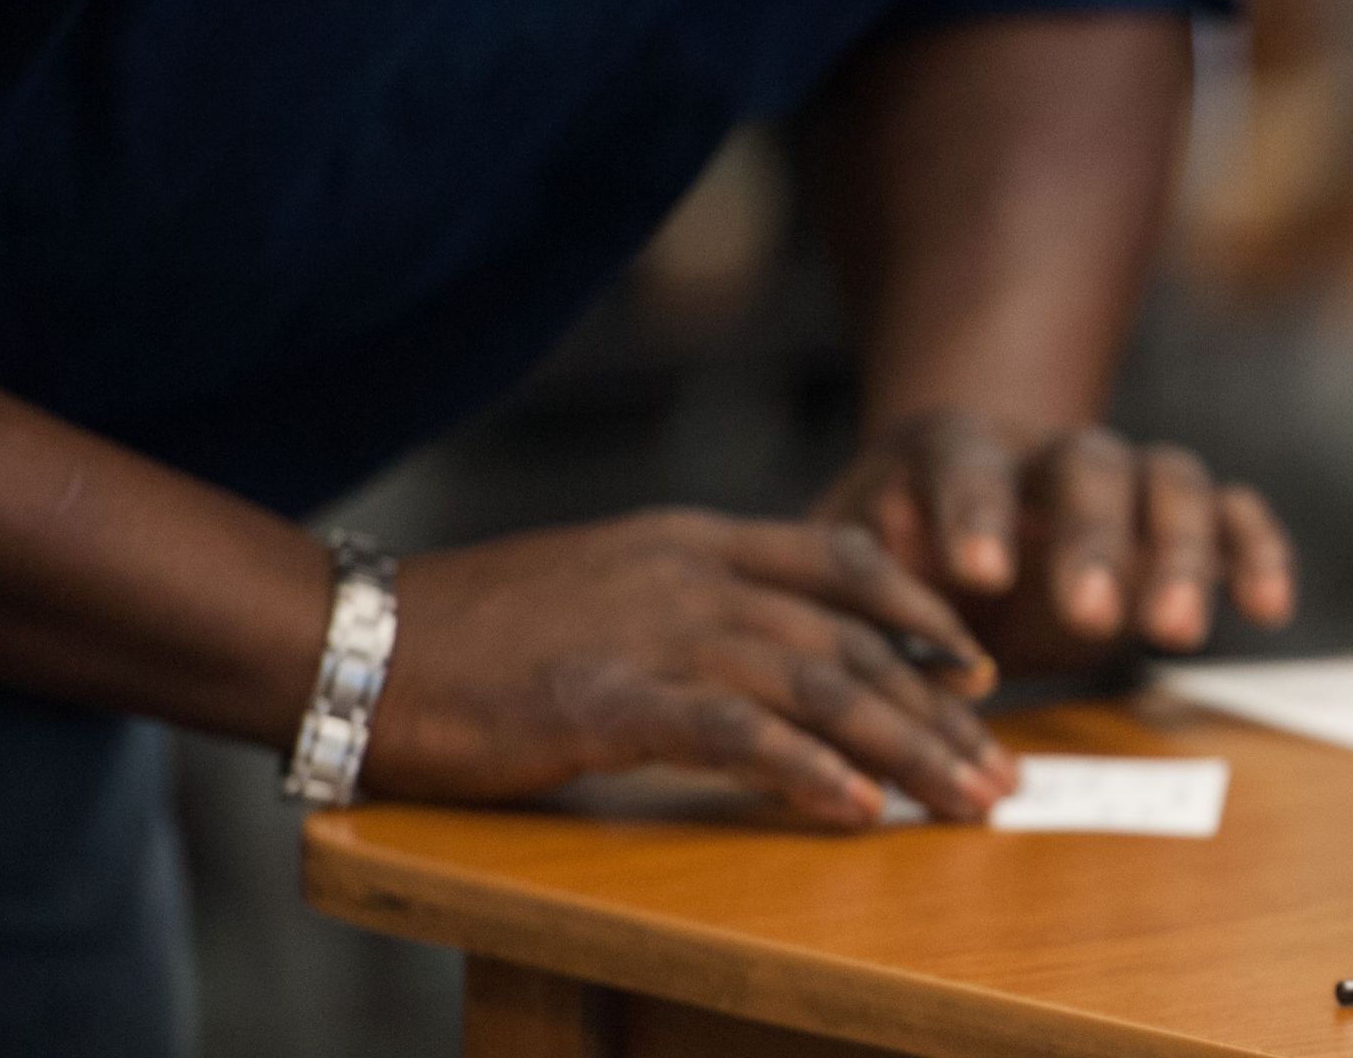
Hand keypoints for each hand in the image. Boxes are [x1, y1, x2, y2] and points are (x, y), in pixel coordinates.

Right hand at [364, 510, 1013, 827]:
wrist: (353, 638)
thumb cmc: (471, 632)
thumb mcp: (601, 589)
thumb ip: (686, 605)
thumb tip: (762, 653)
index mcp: (690, 540)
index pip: (839, 561)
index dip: (919, 612)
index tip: (977, 666)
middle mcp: (689, 573)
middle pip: (850, 639)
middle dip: (939, 710)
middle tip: (999, 771)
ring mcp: (651, 630)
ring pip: (817, 686)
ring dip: (905, 749)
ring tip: (965, 802)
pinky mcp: (608, 697)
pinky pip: (734, 733)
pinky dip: (805, 772)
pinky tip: (855, 811)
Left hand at [817, 410, 1296, 653]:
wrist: (957, 511)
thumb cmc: (890, 555)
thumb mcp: (842, 566)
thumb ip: (838, 597)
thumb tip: (816, 664)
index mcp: (951, 451)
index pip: (963, 462)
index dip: (971, 512)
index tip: (975, 573)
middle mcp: (1044, 451)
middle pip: (1084, 467)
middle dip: (1091, 541)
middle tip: (1091, 617)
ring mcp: (1121, 477)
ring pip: (1168, 480)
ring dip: (1181, 551)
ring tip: (1176, 634)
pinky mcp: (1175, 514)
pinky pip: (1231, 509)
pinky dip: (1255, 547)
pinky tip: (1268, 607)